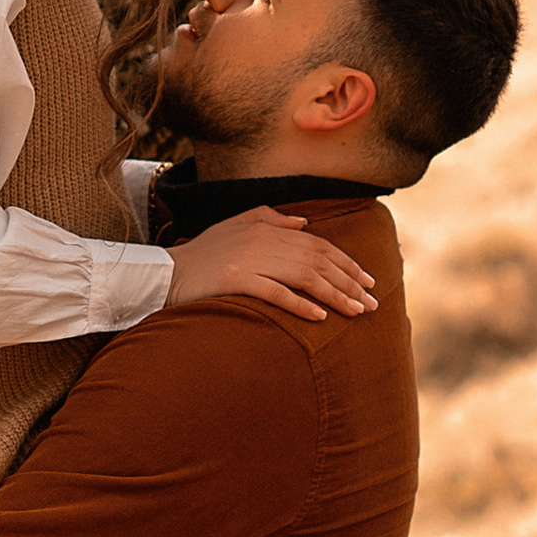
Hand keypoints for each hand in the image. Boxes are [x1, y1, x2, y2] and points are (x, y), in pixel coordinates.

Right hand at [164, 204, 378, 322]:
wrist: (165, 272)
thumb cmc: (202, 254)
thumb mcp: (236, 226)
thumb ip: (270, 219)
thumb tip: (304, 222)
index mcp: (267, 226)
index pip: (317, 245)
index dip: (346, 263)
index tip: (367, 282)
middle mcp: (262, 239)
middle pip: (317, 261)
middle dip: (349, 282)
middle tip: (372, 303)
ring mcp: (249, 259)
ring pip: (303, 276)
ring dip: (334, 295)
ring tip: (356, 312)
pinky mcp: (235, 279)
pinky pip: (275, 293)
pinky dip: (300, 304)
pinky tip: (319, 317)